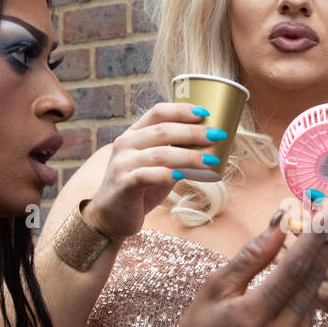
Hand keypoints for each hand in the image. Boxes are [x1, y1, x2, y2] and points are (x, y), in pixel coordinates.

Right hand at [85, 101, 224, 238]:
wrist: (110, 216)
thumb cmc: (140, 188)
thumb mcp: (158, 165)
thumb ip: (175, 152)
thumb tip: (209, 145)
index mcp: (134, 134)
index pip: (157, 112)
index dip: (182, 110)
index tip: (205, 113)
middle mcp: (125, 144)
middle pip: (162, 130)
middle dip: (193, 132)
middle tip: (217, 135)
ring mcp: (122, 164)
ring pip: (159, 154)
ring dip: (188, 156)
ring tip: (211, 160)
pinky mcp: (122, 185)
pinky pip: (146, 175)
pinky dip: (166, 174)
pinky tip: (182, 176)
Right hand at [154, 207, 327, 326]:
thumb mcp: (213, 289)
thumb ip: (249, 258)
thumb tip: (279, 227)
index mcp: (251, 317)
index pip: (293, 269)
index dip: (314, 238)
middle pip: (312, 283)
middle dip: (325, 248)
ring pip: (313, 301)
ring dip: (313, 275)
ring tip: (304, 256)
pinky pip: (311, 321)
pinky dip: (303, 304)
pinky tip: (284, 305)